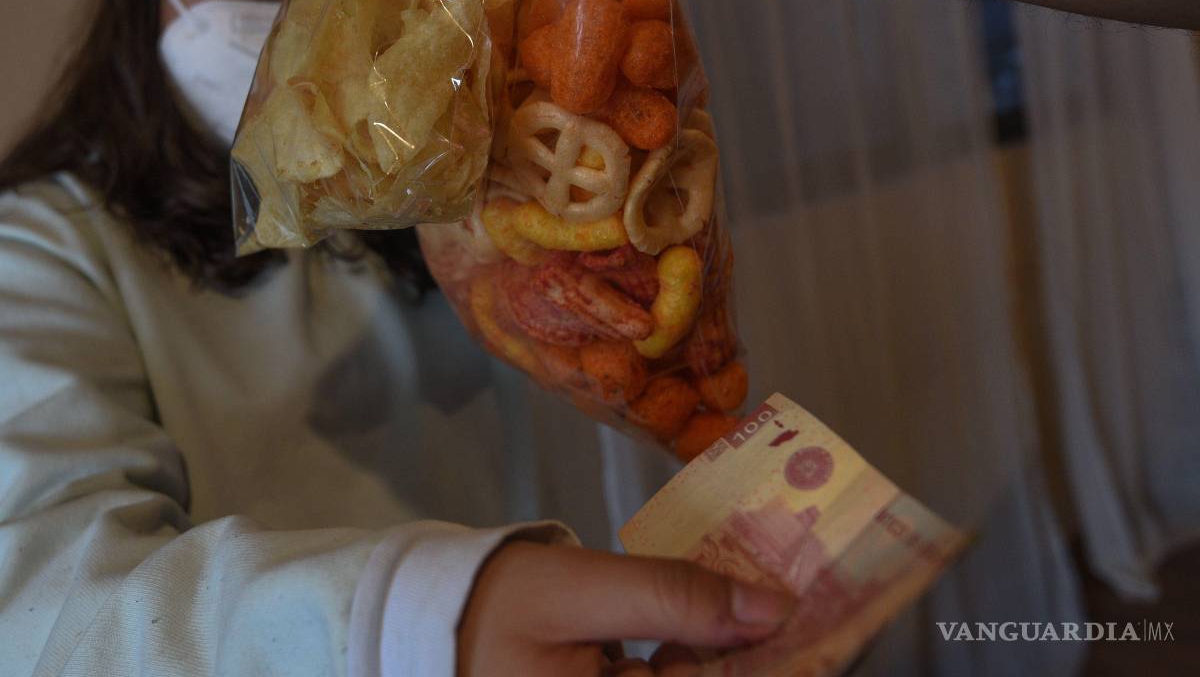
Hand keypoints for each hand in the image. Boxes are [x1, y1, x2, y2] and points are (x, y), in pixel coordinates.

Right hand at [457, 541, 794, 675]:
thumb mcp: (580, 591)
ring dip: (726, 656)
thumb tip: (771, 609)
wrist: (432, 624)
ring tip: (763, 609)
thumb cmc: (497, 605)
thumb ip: (672, 598)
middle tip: (793, 609)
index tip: (823, 635)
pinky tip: (707, 633)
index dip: (777, 671)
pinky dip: (693, 662)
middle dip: (755, 658)